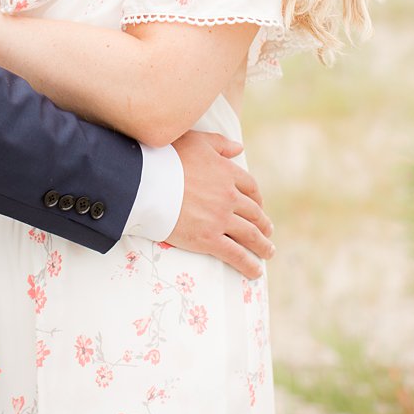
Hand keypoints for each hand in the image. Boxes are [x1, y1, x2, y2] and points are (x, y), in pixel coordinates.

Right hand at [166, 130, 273, 279]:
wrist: (146, 182)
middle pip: (254, 213)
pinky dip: (248, 264)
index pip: (250, 187)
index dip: (257, 199)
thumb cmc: (166, 157)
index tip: (258, 206)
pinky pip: (235, 254)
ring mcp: (220, 219)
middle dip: (263, 224)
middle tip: (267, 231)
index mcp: (226, 172)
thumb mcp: (196, 141)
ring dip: (262, 245)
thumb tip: (239, 148)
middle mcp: (228, 196)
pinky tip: (255, 272)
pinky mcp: (208, 239)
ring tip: (267, 252)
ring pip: (250, 235)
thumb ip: (220, 144)